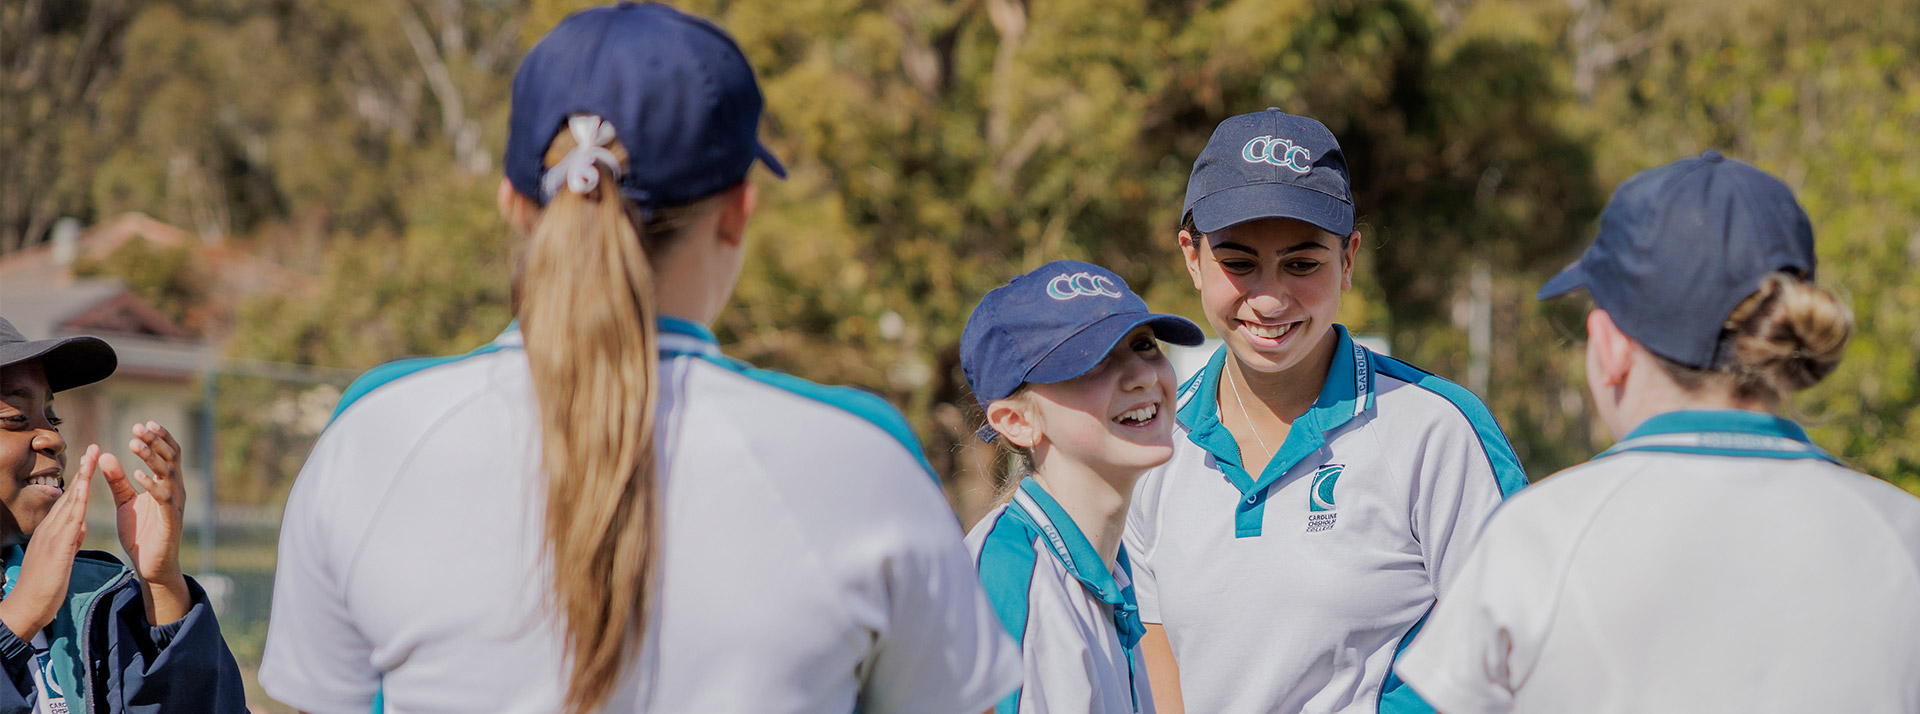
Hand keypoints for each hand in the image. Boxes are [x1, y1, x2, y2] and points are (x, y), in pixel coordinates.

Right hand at [0, 446, 95, 641]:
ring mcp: (52, 536)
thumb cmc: (44, 586)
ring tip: (93, 457)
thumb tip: (80, 526)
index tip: (93, 462)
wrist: (27, 607)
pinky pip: (70, 521)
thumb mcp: (62, 559)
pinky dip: (79, 502)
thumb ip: (71, 541)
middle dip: (83, 471)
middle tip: (95, 447)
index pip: (71, 501)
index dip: (82, 481)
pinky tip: (87, 488)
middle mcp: (51, 529)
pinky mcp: (56, 548)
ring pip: (71, 502)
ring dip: (83, 478)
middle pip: (71, 494)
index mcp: (53, 531)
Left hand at [101, 422, 190, 625]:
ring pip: (168, 473)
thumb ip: (117, 480)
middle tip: (138, 428)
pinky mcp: (170, 519)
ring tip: (135, 444)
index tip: (143, 424)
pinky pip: (164, 498)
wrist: (151, 564)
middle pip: (170, 458)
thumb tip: (103, 455)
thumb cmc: (141, 532)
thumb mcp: (125, 501)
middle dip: (155, 441)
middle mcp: (175, 490)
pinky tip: (137, 474)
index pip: (168, 454)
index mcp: (167, 484)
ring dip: (151, 457)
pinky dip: (152, 484)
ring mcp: (174, 504)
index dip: (159, 438)